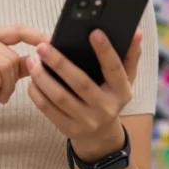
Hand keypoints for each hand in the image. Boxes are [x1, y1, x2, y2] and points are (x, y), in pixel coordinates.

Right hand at [0, 25, 49, 121]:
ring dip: (4, 85)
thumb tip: (42, 60)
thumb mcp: (0, 76)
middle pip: (12, 55)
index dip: (37, 36)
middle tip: (6, 95)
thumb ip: (17, 66)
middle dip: (13, 80)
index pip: (18, 30)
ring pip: (3, 63)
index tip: (53, 45)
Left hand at [25, 29, 141, 159]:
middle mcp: (105, 108)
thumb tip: (136, 32)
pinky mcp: (69, 129)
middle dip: (60, 63)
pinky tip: (31, 79)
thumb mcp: (124, 80)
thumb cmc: (111, 96)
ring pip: (61, 98)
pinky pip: (49, 110)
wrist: (101, 136)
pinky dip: (38, 94)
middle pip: (81, 83)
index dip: (105, 51)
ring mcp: (87, 121)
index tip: (94, 32)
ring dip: (43, 78)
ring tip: (32, 60)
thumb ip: (130, 55)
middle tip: (43, 46)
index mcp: (121, 92)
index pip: (114, 69)